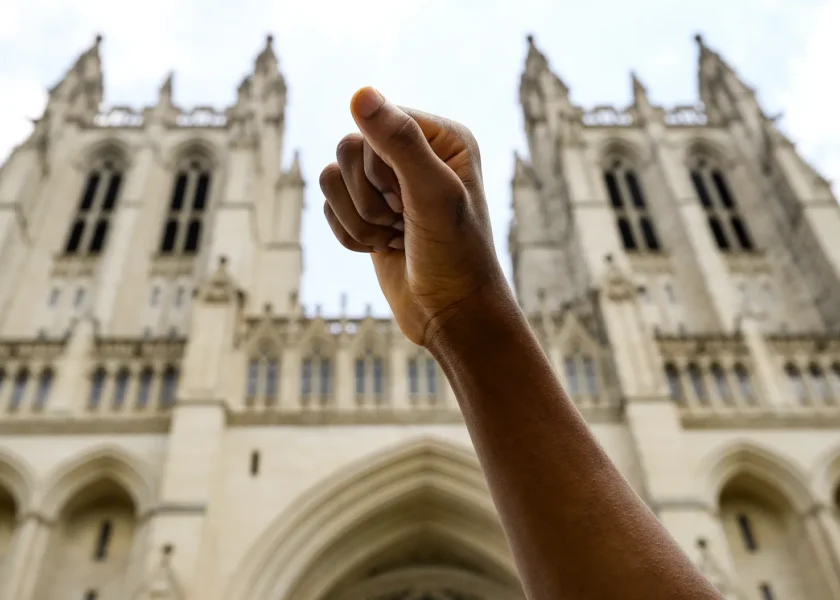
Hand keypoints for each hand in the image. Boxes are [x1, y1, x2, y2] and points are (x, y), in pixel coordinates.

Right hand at [320, 87, 509, 346]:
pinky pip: (329, 206)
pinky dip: (350, 235)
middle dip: (368, 198)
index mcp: (442, 137)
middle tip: (403, 222)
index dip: (380, 169)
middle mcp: (415, 153)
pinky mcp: (369, 211)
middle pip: (347, 148)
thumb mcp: (433, 195)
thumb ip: (400, 142)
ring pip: (331, 177)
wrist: (451, 316)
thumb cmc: (455, 256)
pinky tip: (384, 248)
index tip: (411, 202)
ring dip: (358, 219)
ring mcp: (389, 184)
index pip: (374, 124)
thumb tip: (360, 93)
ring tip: (395, 237)